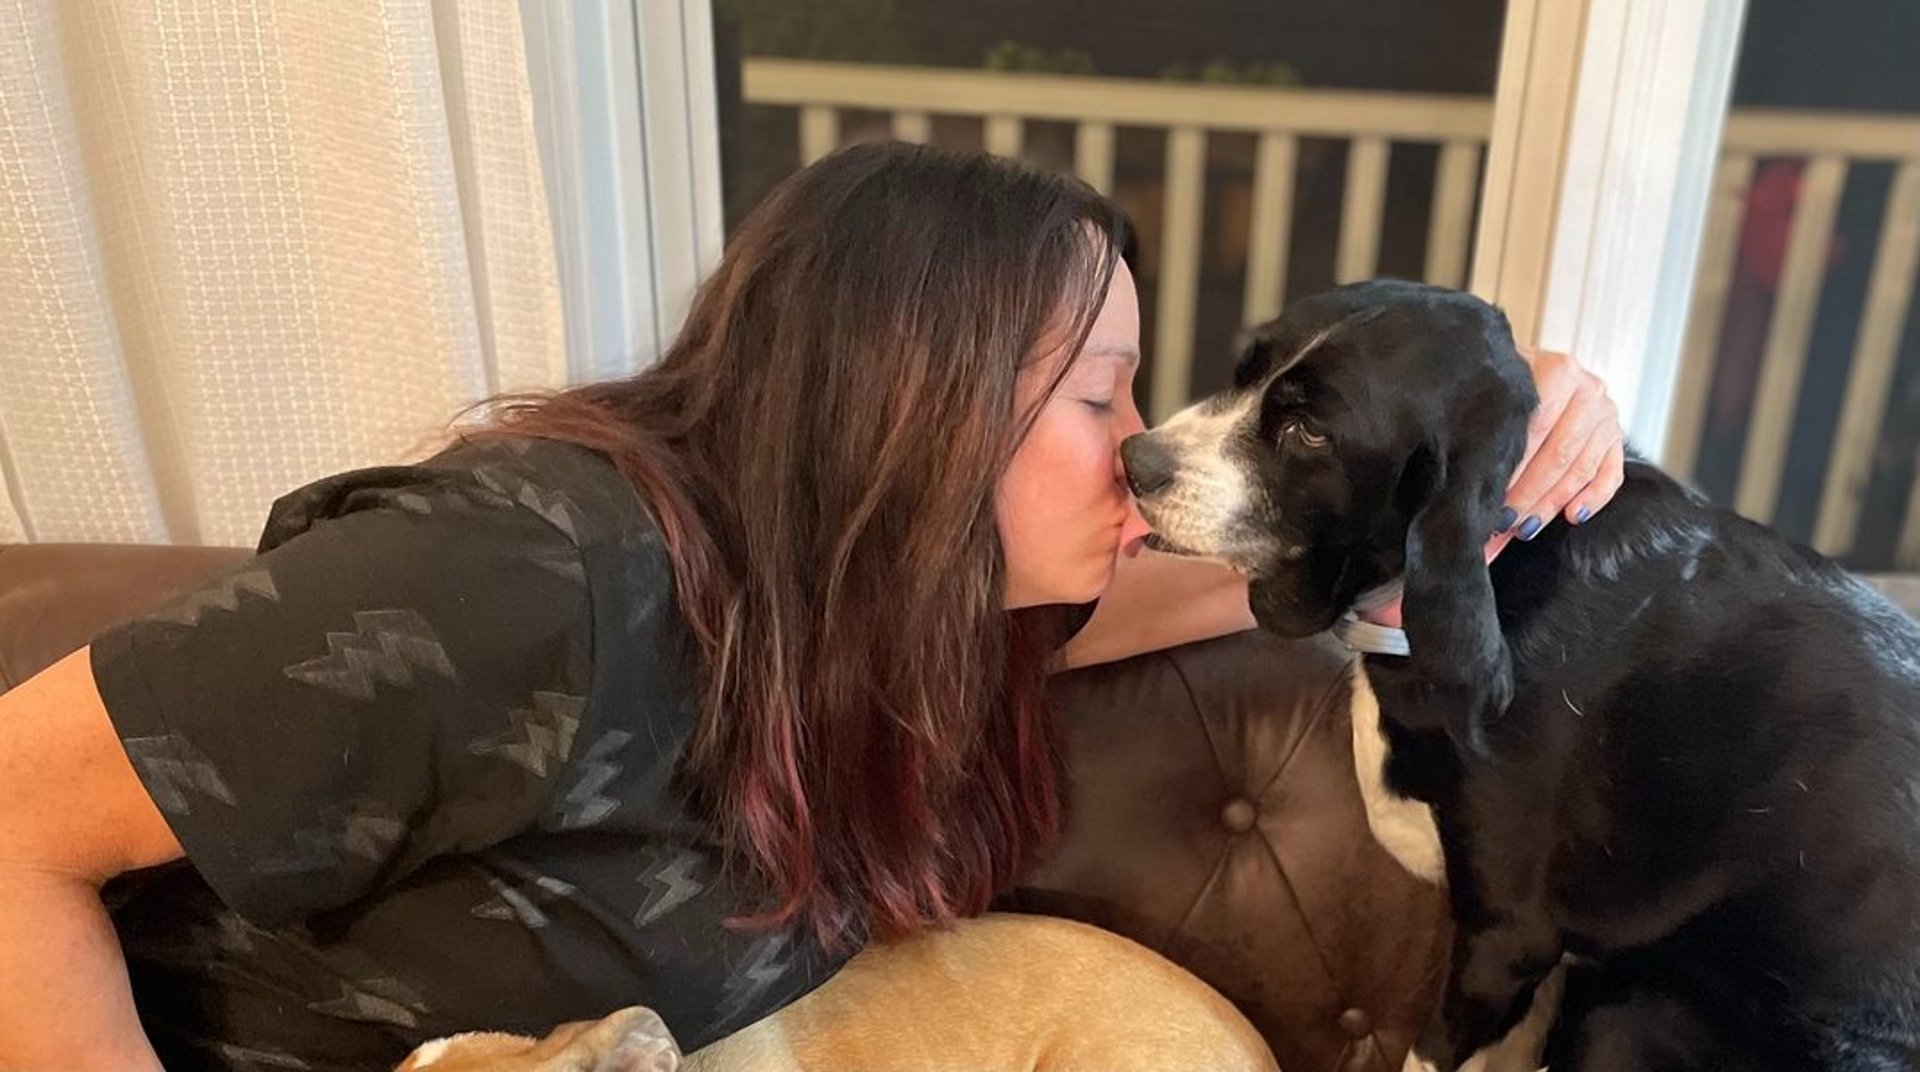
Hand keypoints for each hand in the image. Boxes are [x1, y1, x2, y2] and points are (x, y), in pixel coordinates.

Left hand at [1504, 346, 1624, 539]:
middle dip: (1528, 494)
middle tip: (1502, 522)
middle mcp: (1589, 390)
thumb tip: (1469, 482)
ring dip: (1551, 503)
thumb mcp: (1494, 390)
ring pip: (1581, 469)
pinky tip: (1573, 515)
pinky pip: (1610, 474)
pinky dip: (1593, 498)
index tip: (1489, 495)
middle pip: (1559, 453)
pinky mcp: (1615, 440)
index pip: (1537, 426)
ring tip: (1524, 528)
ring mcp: (1606, 416)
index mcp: (1559, 370)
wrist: (1532, 371)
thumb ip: (1486, 424)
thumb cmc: (1505, 385)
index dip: (1513, 466)